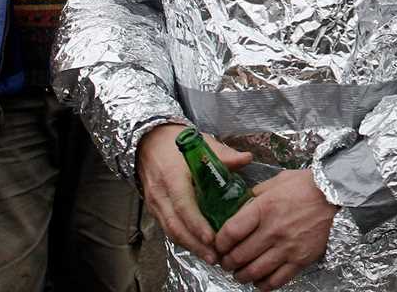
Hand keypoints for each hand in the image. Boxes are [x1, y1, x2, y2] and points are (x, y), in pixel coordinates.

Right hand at [137, 123, 251, 266]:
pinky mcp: (154, 207)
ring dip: (189, 245)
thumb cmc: (177, 142)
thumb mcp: (202, 143)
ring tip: (209, 256)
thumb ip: (224, 154)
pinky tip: (197, 245)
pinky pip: (167, 227)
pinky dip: (182, 238)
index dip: (197, 224)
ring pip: (170, 230)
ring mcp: (155, 202)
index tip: (212, 238)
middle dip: (195, 244)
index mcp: (173, 176)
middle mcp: (161, 192)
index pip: (184, 205)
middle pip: (175, 225)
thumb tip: (247, 159)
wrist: (149, 141)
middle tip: (214, 256)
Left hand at [216, 168, 337, 290]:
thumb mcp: (278, 181)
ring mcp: (288, 247)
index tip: (219, 244)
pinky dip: (262, 285)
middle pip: (238, 256)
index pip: (230, 233)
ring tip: (240, 272)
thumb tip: (240, 206)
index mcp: (265, 208)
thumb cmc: (308, 185)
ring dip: (241, 275)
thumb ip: (256, 194)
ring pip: (254, 272)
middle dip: (227, 262)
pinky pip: (276, 281)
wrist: (338, 193)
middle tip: (227, 261)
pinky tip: (259, 280)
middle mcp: (274, 230)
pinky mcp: (301, 260)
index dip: (219, 242)